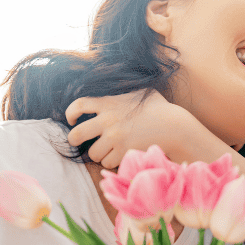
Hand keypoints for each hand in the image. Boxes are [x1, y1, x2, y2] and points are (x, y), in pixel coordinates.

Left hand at [65, 89, 204, 168]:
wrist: (174, 126)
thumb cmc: (160, 108)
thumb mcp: (140, 92)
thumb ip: (123, 91)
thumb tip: (115, 81)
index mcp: (108, 103)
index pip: (78, 105)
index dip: (70, 113)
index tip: (71, 120)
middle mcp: (108, 120)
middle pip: (76, 134)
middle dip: (74, 140)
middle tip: (78, 142)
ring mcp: (115, 138)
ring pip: (92, 153)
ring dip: (97, 153)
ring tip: (106, 150)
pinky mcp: (123, 152)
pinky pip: (107, 162)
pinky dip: (111, 161)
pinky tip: (119, 156)